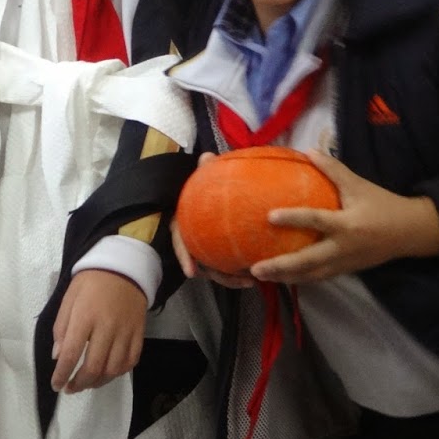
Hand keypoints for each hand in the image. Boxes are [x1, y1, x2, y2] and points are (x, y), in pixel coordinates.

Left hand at [51, 269, 145, 392]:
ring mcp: (125, 331)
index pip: (71, 353)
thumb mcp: (68, 298)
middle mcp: (106, 327)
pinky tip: (107, 373)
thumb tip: (57, 356)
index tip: (56, 385)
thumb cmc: (90, 282)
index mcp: (85, 316)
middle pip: (94, 367)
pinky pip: (131, 362)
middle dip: (79, 384)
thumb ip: (61, 327)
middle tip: (71, 388)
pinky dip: (118, 373)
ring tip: (87, 383)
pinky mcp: (139, 333)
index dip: (62, 374)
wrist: (122, 267)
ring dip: (98, 382)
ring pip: (113, 369)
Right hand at [171, 153, 257, 288]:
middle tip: (239, 280)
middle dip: (218, 276)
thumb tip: (206, 156)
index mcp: (184, 224)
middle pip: (201, 263)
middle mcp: (193, 240)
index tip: (191, 272)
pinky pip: (228, 266)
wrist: (211, 196)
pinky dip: (240, 271)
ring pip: (216, 270)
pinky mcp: (219, 253)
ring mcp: (206, 249)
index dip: (185, 256)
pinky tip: (259, 272)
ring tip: (252, 281)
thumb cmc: (203, 191)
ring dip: (232, 278)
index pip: (180, 242)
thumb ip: (205, 171)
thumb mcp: (204, 179)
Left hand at [247, 150, 438, 284]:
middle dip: (281, 266)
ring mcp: (344, 263)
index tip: (270, 216)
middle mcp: (343, 248)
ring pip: (311, 275)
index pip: (316, 221)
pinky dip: (300, 279)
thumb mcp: (359, 184)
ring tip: (261, 276)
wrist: (410, 232)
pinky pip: (319, 277)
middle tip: (255, 268)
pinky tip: (282, 277)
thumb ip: (333, 169)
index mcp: (348, 224)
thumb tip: (308, 151)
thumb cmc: (383, 205)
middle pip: (308, 261)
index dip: (293, 218)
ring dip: (286, 277)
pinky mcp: (346, 271)